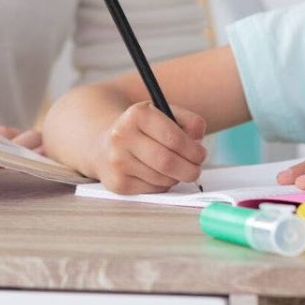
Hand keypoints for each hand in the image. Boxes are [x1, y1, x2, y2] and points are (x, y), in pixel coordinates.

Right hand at [91, 100, 207, 194]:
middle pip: (167, 162)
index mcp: (137, 114)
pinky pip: (152, 190)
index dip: (193, 150)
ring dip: (176, 177)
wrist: (103, 143)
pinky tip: (158, 174)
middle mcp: (122, 136)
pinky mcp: (117, 183)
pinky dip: (163, 185)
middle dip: (189, 169)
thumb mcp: (163, 114)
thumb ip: (187, 121)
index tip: (201, 154)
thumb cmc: (141, 129)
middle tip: (196, 169)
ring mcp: (117, 162)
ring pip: (162, 179)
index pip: (173, 138)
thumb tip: (198, 137)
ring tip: (176, 168)